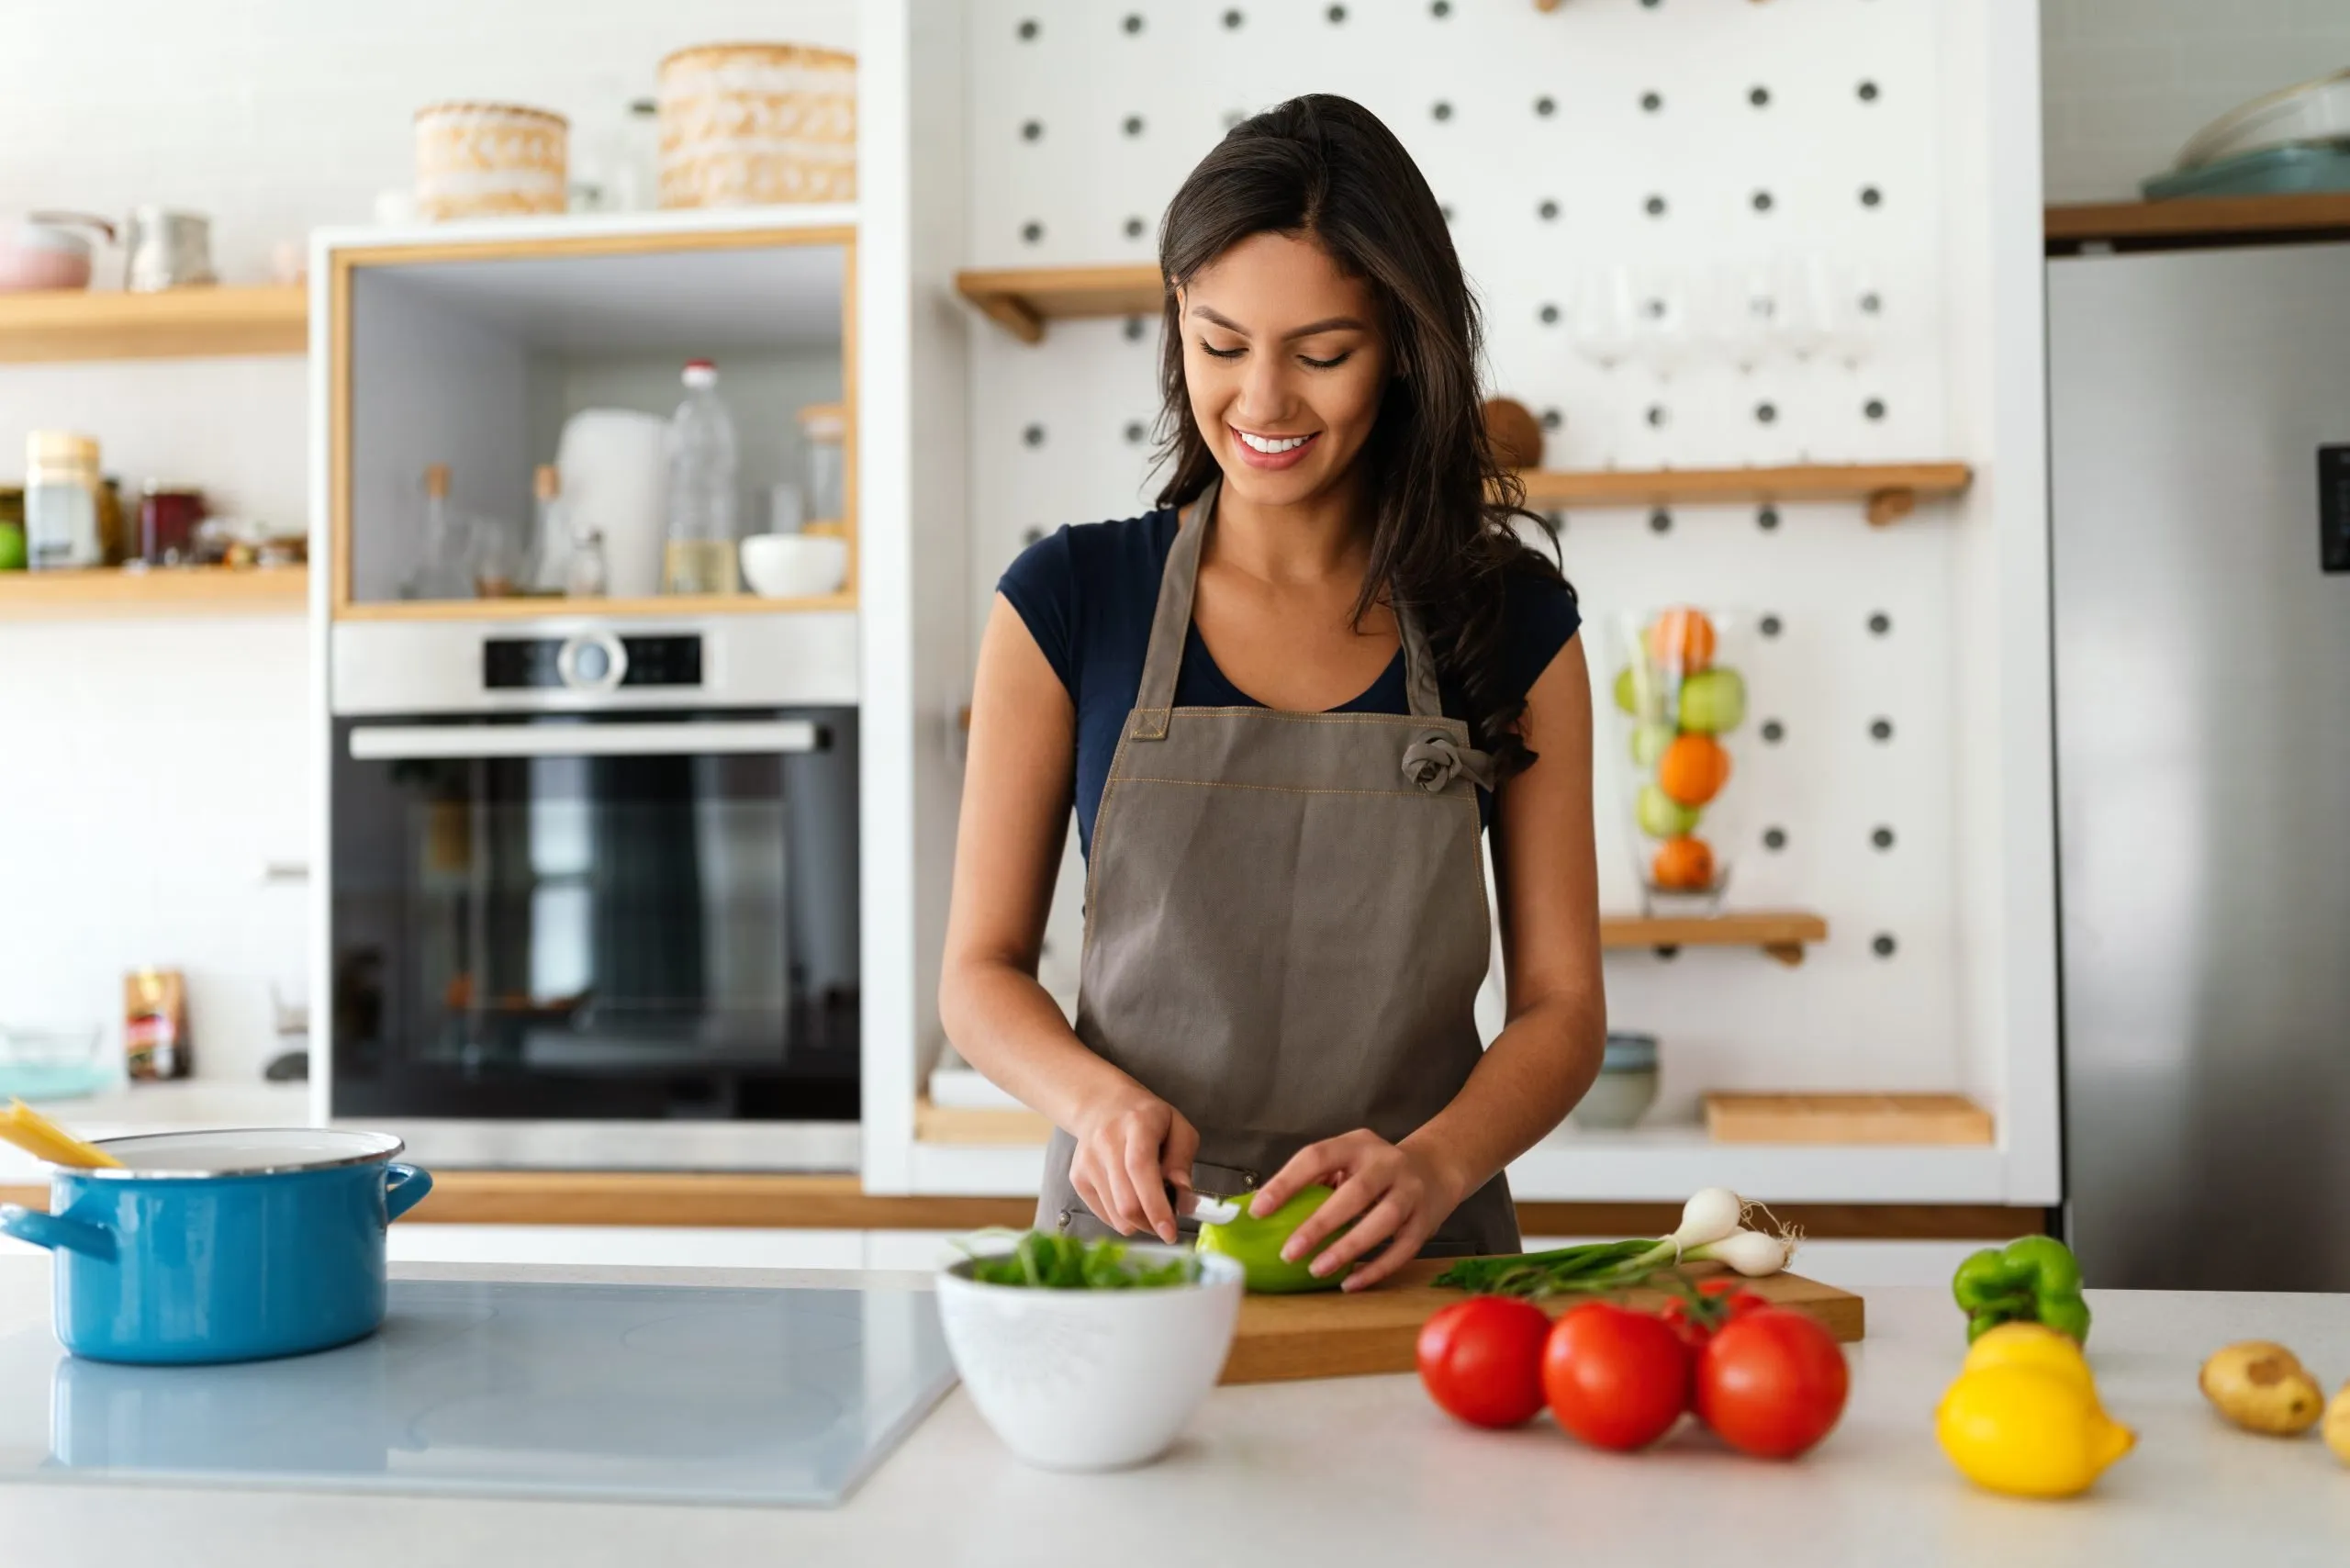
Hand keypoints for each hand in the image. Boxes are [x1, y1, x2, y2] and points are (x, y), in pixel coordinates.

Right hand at [1068, 1085, 1198, 1243]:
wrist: (1102, 1106)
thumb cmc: (1147, 1119)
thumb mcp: (1178, 1126)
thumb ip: (1182, 1160)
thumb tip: (1182, 1194)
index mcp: (1137, 1124)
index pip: (1140, 1168)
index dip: (1155, 1204)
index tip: (1169, 1232)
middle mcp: (1106, 1141)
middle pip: (1126, 1201)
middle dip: (1151, 1223)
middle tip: (1167, 1222)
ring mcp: (1088, 1161)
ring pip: (1115, 1215)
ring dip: (1139, 1223)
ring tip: (1150, 1206)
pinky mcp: (1077, 1178)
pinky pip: (1104, 1215)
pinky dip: (1123, 1218)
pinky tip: (1131, 1198)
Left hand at [1254, 1131, 1465, 1291]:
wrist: (1436, 1167)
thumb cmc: (1375, 1169)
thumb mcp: (1348, 1158)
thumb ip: (1315, 1178)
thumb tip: (1263, 1206)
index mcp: (1357, 1144)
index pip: (1317, 1156)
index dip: (1286, 1183)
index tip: (1259, 1209)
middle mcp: (1387, 1163)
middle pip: (1356, 1192)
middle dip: (1320, 1224)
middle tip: (1290, 1251)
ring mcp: (1411, 1192)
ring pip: (1383, 1221)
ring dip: (1348, 1248)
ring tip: (1317, 1269)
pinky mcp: (1425, 1221)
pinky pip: (1402, 1249)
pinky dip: (1376, 1269)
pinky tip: (1351, 1283)